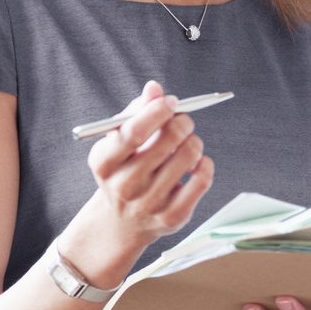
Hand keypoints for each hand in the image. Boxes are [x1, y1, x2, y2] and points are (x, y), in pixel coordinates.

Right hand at [81, 82, 214, 258]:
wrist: (122, 221)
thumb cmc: (124, 169)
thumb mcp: (119, 141)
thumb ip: (136, 112)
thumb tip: (155, 88)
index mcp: (104, 162)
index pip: (134, 132)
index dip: (157, 111)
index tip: (171, 102)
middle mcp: (125, 185)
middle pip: (167, 141)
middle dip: (182, 122)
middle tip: (184, 120)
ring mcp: (149, 203)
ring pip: (189, 156)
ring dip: (195, 142)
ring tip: (189, 143)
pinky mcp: (172, 217)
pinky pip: (202, 180)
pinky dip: (206, 164)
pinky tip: (197, 163)